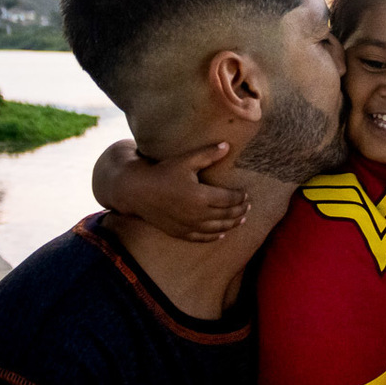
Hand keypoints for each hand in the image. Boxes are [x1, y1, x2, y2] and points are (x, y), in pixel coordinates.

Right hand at [94, 141, 249, 241]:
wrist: (138, 191)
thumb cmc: (162, 172)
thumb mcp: (186, 160)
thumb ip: (208, 154)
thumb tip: (227, 146)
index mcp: (201, 196)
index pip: (229, 199)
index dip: (240, 197)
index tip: (246, 193)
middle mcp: (197, 214)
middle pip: (226, 215)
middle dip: (240, 211)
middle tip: (248, 206)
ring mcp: (188, 225)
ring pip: (217, 228)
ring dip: (232, 225)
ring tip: (241, 220)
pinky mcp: (179, 232)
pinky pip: (201, 238)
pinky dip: (213, 236)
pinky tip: (220, 234)